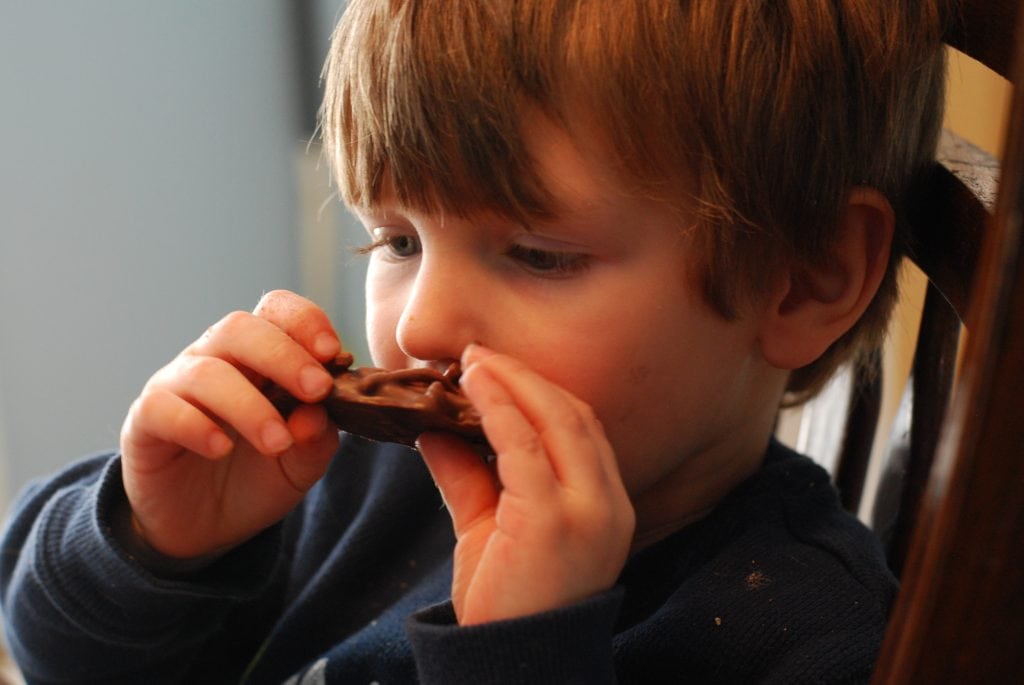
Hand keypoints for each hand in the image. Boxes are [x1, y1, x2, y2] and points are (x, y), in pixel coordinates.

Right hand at [119, 290, 341, 559]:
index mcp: (259, 357)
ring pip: (206, 372)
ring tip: (278, 442)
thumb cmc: (257, 477)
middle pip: (240, 328)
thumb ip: (317, 437)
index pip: (276, 312)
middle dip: (284, 356)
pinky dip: (195, 426)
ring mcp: (176, 387)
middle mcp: (215, 359)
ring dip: (249, 405)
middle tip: (317, 390)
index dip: (305, 321)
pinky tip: (221, 449)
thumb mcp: (302, 463)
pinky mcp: (144, 422)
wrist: (205, 527)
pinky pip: (162, 408)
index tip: (335, 354)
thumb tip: (318, 414)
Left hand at [417, 345, 634, 624]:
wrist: (509, 666)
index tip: (498, 371)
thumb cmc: (506, 604)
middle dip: (526, 378)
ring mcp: (588, 512)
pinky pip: (526, 448)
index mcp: (606, 506)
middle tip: (479, 356)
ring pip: (556, 420)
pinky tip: (471, 390)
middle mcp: (609, 505)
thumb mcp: (490, 531)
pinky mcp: (553, 521)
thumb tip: (433, 432)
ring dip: (511, 384)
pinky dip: (498, 410)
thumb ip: (469, 479)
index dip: (541, 392)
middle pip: (574, 414)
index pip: (583, 429)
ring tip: (472, 363)